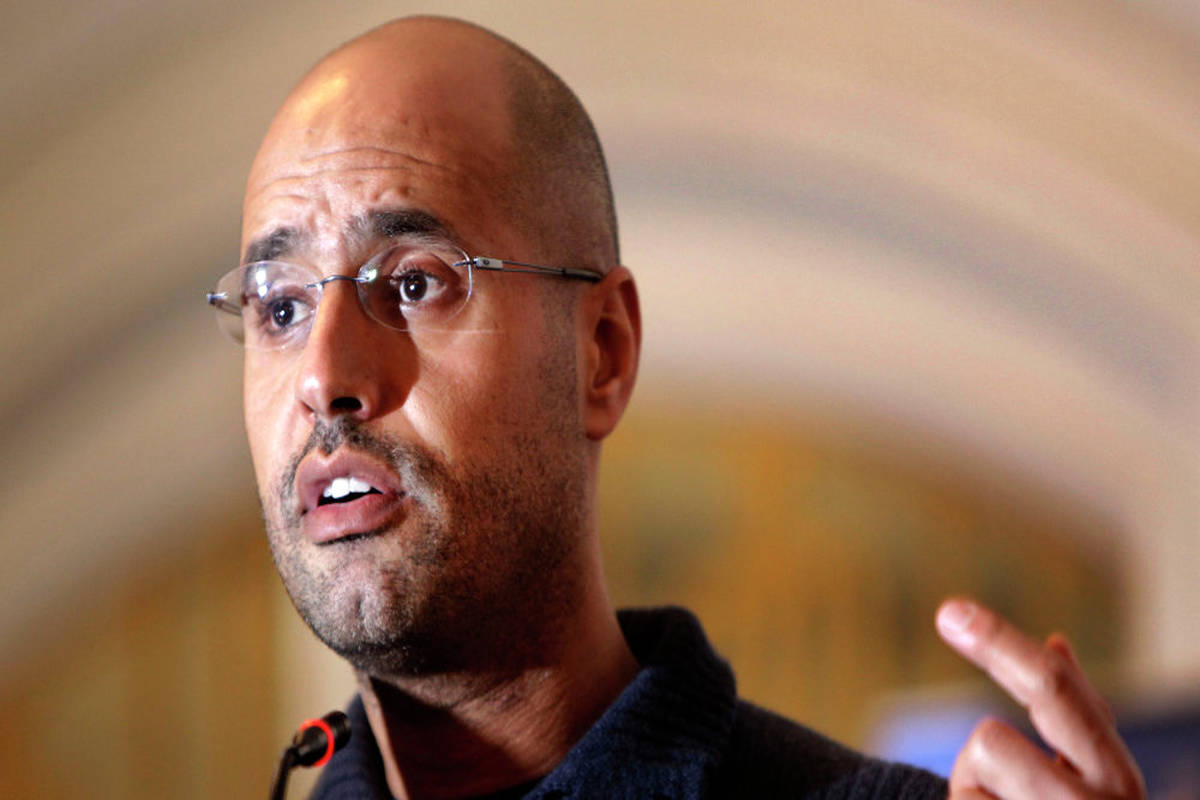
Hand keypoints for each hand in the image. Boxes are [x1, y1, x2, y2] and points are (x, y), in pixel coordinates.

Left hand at [936, 597, 1145, 798]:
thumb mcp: (1080, 776)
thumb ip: (1069, 716)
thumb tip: (1057, 641)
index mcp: (1116, 775)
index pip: (1063, 689)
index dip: (1006, 641)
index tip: (954, 611)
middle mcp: (1105, 798)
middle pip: (1047, 691)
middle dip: (999, 645)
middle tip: (950, 613)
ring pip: (988, 745)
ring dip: (971, 778)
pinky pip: (962, 796)